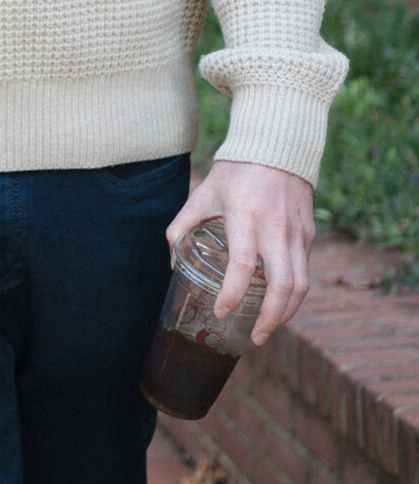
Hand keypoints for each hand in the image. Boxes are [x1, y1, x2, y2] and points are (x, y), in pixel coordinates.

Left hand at [166, 160, 313, 345]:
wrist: (277, 146)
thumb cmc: (235, 172)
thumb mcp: (203, 194)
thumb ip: (182, 227)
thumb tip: (173, 263)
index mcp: (245, 218)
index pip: (242, 266)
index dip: (231, 293)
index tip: (221, 311)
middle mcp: (276, 229)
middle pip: (283, 285)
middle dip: (271, 318)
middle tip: (256, 338)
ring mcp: (297, 233)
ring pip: (301, 284)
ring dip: (287, 312)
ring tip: (269, 328)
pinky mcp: (309, 234)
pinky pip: (304, 271)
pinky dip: (294, 294)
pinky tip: (279, 303)